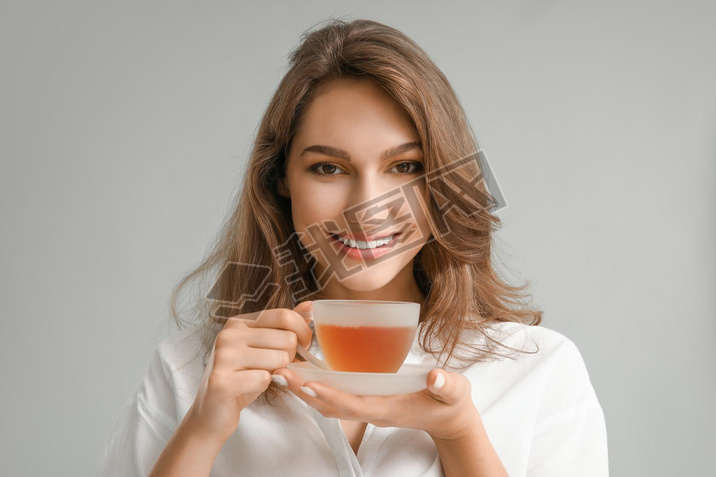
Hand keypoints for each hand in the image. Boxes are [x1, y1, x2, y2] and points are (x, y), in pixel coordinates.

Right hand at [185, 301, 313, 443]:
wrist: (213, 412)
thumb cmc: (243, 377)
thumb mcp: (264, 347)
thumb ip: (284, 326)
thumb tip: (309, 306)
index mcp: (239, 322)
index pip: (284, 316)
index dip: (302, 332)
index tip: (303, 345)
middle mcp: (229, 334)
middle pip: (287, 338)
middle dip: (291, 356)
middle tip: (278, 366)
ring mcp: (223, 357)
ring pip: (279, 359)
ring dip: (278, 372)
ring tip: (261, 376)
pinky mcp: (222, 382)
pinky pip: (265, 379)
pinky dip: (264, 386)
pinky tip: (250, 388)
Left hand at [273, 365, 480, 440]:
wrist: (449, 418)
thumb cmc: (450, 402)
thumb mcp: (454, 391)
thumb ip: (447, 385)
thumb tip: (436, 376)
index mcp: (389, 407)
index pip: (353, 404)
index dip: (330, 395)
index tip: (307, 383)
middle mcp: (372, 409)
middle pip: (330, 406)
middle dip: (304, 392)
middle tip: (279, 373)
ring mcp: (367, 406)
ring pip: (328, 402)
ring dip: (304, 389)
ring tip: (281, 371)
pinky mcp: (365, 399)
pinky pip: (334, 395)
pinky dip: (316, 384)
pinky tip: (303, 370)